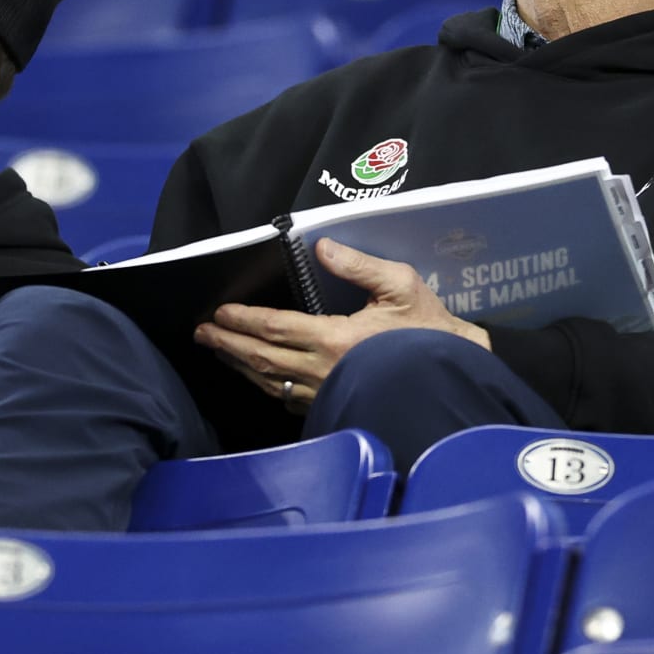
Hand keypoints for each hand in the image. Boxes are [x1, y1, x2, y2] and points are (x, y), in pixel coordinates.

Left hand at [193, 237, 489, 411]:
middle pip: (261, 358)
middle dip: (228, 342)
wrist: (452, 377)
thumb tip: (322, 247)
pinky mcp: (334, 406)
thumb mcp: (400, 286)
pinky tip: (256, 374)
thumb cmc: (428, 331)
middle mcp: (323, 372)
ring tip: (218, 348)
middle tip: (201, 331)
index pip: (275, 328)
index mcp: (335, 340)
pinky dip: (264, 383)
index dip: (244, 320)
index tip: (219, 311)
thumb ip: (359, 265)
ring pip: (270, 380)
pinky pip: (288, 396)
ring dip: (240, 363)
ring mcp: (326, 394)